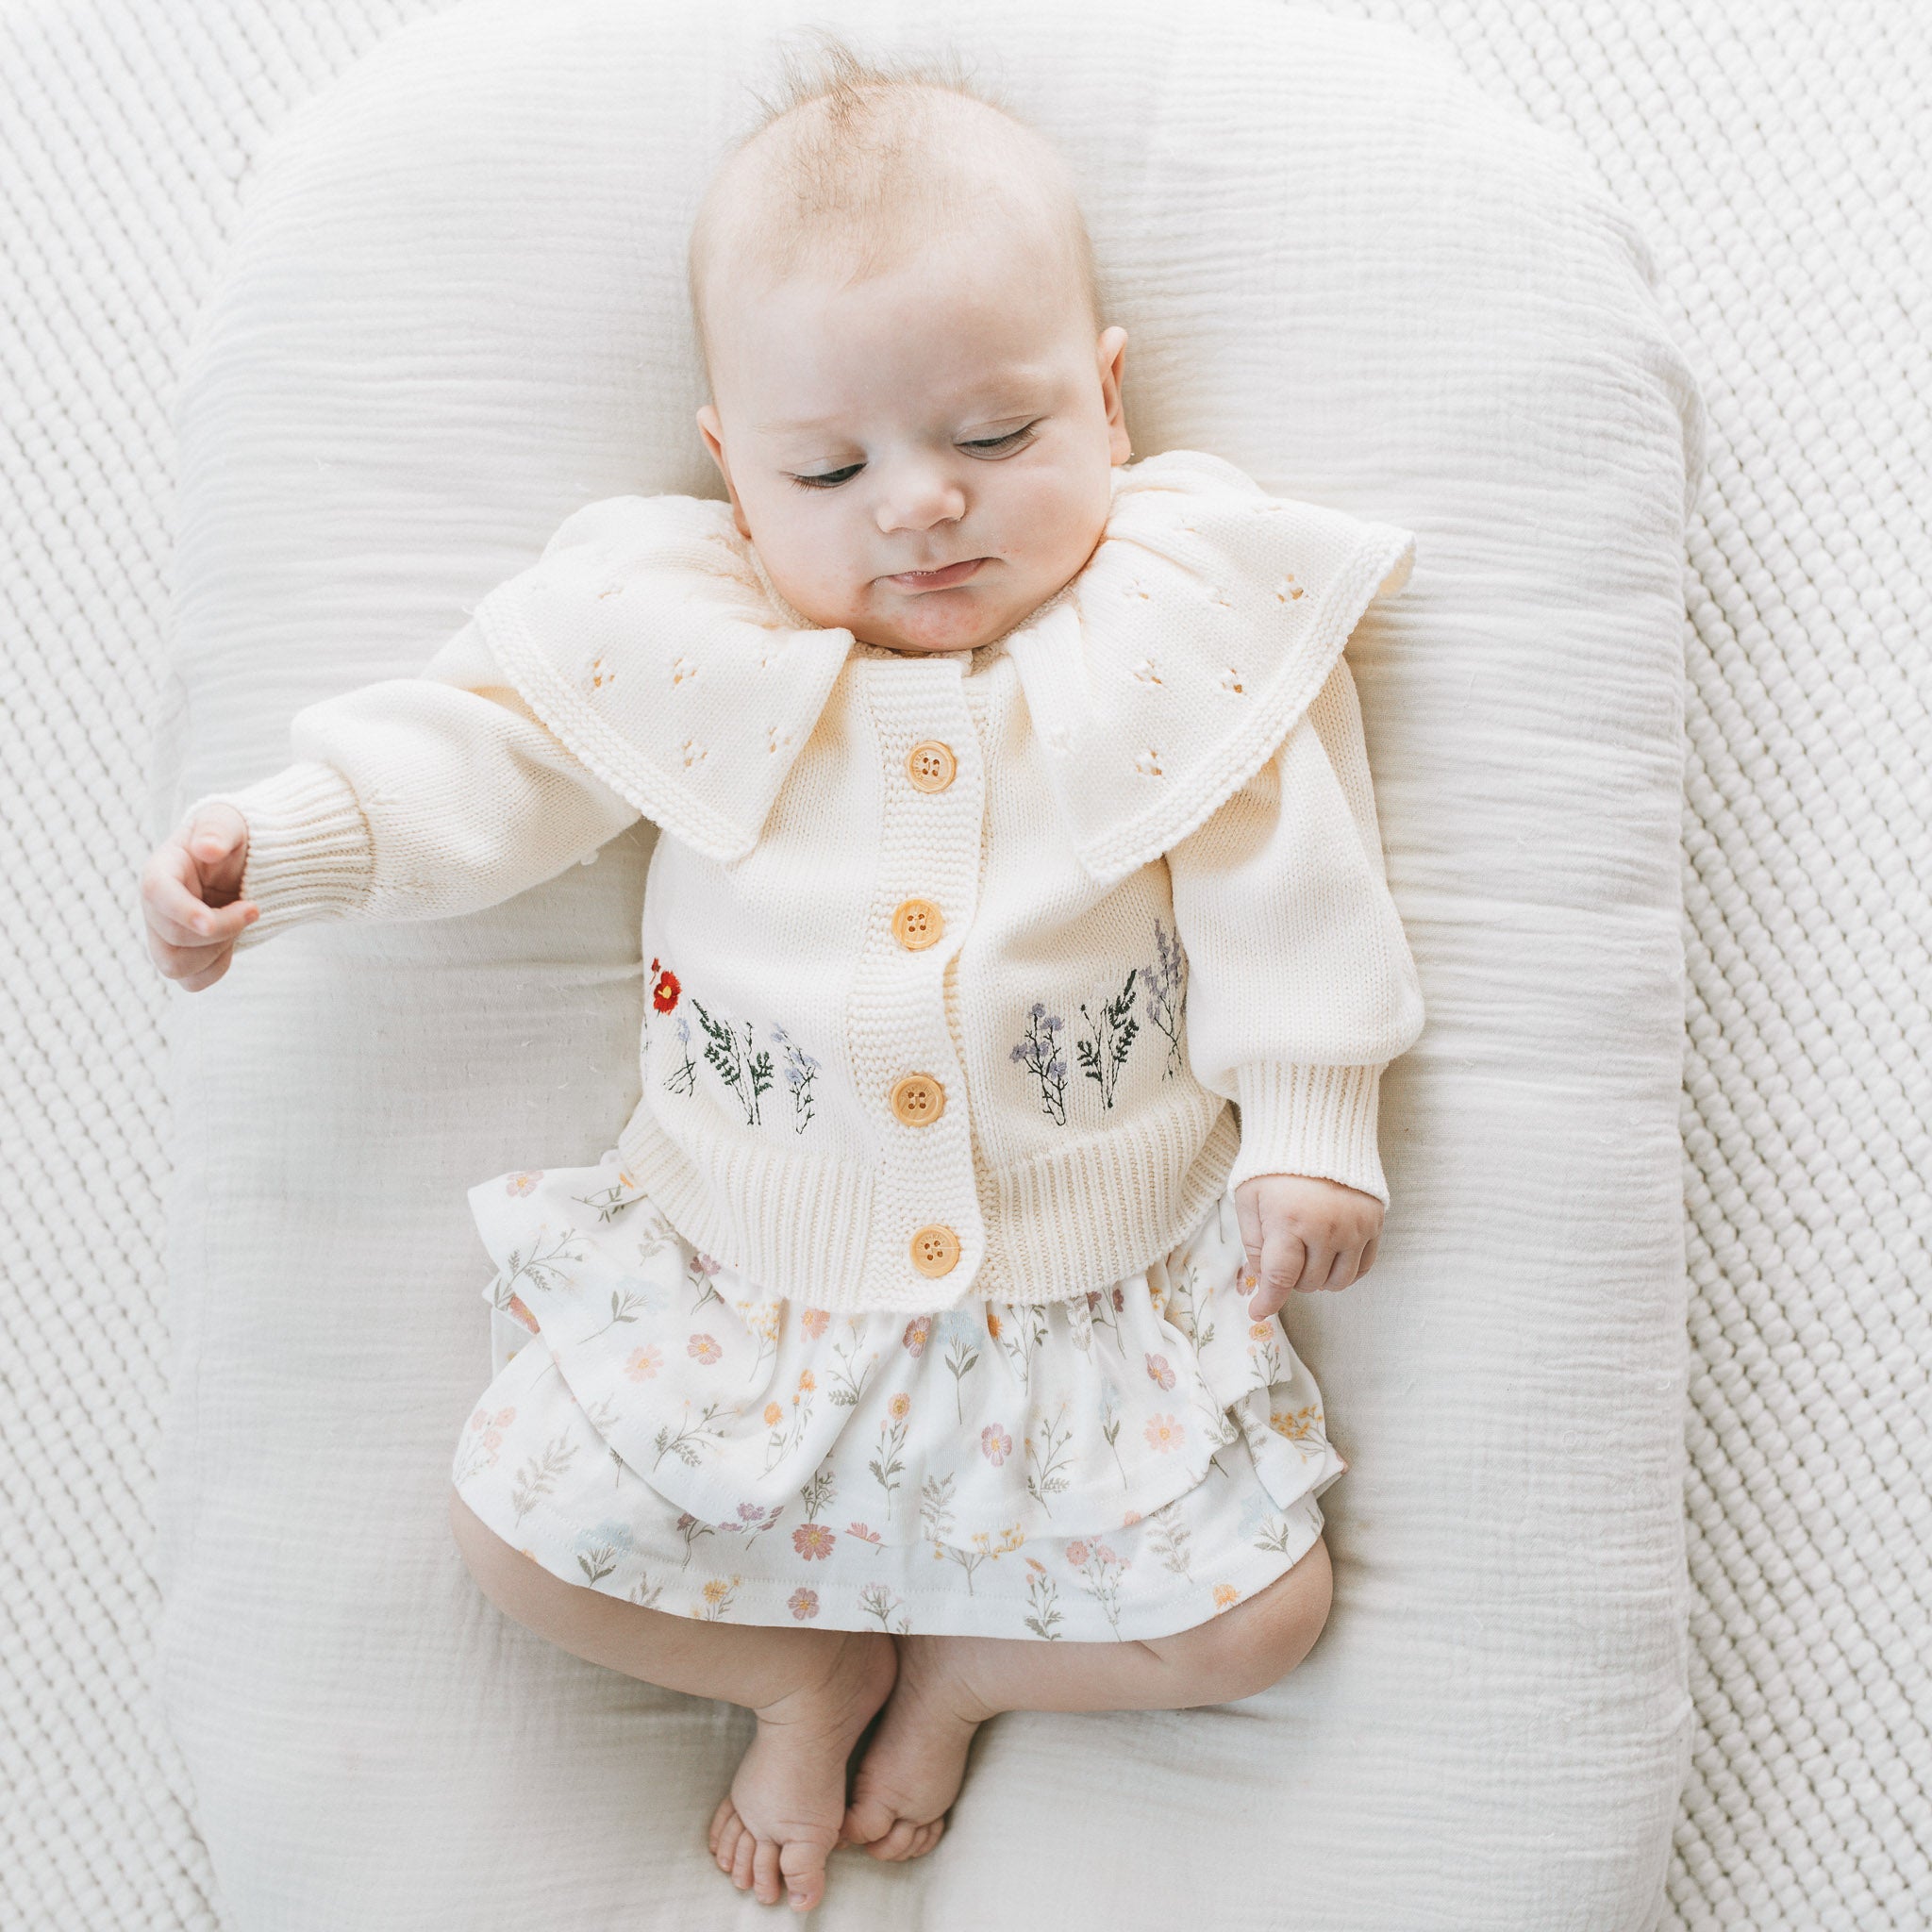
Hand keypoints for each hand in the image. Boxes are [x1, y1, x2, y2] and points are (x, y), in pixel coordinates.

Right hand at [140, 803, 256, 990]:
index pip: (155, 893)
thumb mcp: (228, 822)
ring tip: (240, 922)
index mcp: (161, 870)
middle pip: (172, 939)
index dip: (180, 911)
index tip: (210, 922)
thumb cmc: (230, 837)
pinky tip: (233, 941)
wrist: (242, 859)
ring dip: (216, 951)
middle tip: (254, 908)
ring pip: (175, 967)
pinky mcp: (183, 954)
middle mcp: (156, 907)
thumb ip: (216, 831)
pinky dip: (218, 967)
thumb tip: (207, 849)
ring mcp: (165, 934)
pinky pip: (193, 981)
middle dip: (221, 930)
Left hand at [1233, 1172, 1382, 1320]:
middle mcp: (1327, 1229)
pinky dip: (1345, 1270)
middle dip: (1291, 1277)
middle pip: (1308, 1282)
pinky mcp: (1374, 1223)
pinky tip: (1330, 1256)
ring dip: (1318, 1277)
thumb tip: (1259, 1281)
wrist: (1317, 1129)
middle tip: (1283, 1253)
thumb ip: (1253, 1244)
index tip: (1258, 1311)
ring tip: (1306, 1253)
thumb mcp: (1249, 1199)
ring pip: (1338, 1282)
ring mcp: (1355, 1227)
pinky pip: (1363, 1267)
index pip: (1281, 1279)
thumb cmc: (1274, 1165)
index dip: (1268, 1301)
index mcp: (1289, 1222)